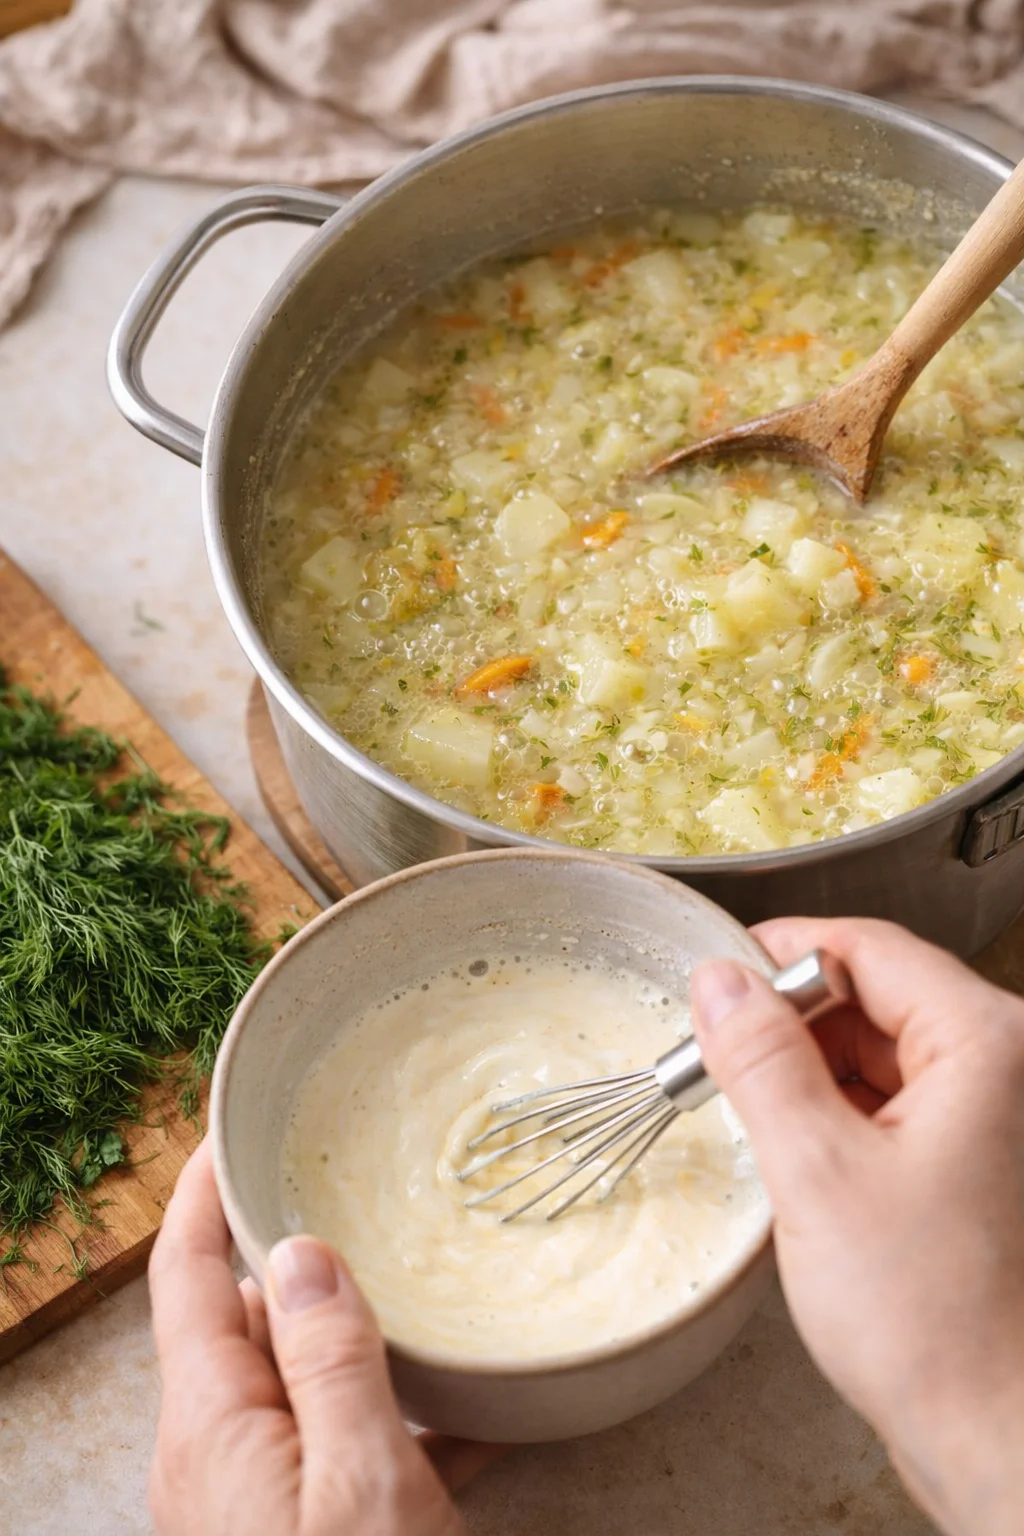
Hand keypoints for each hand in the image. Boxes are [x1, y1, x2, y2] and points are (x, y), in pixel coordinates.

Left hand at [148, 1138, 499, 1535]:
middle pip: (247, 1323)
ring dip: (357, 1345)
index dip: (202, 1193)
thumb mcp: (366, 1481)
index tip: (232, 1130)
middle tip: (373, 1217)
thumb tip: (302, 1253)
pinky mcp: (291, 1532)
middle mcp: (212, 1456)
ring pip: (296, 1382)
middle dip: (307, 1268)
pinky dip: (390, 1424)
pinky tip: (468, 1416)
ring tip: (433, 1306)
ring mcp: (247, 1499)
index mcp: (213, 1424)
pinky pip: (335, 1451)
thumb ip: (331, 1364)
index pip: (185, 1274)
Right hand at [691, 918, 1023, 1535]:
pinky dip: (839, 1111)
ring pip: (884, 1050)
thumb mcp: (816, 1171)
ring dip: (810, 1067)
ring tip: (748, 1109)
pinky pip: (897, 1103)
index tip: (719, 972)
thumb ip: (760, 1061)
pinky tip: (796, 1148)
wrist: (998, 1435)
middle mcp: (1005, 1070)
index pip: (871, 948)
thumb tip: (719, 982)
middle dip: (791, 1020)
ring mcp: (997, 1119)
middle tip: (716, 1052)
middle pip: (879, 996)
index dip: (784, 952)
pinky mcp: (980, 1165)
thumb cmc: (932, 1320)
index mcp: (987, 1045)